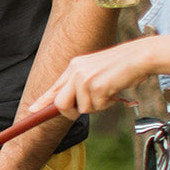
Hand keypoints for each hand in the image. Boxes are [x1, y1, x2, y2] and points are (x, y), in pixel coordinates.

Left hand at [32, 40, 151, 117]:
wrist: (137, 57)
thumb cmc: (120, 66)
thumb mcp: (94, 71)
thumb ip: (80, 84)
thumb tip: (70, 104)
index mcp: (74, 66)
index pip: (54, 87)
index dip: (42, 101)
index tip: (32, 110)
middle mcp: (75, 71)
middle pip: (60, 103)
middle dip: (71, 112)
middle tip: (88, 106)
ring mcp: (84, 79)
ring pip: (82, 108)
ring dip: (97, 106)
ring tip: (108, 91)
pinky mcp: (95, 87)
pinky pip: (97, 107)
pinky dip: (107, 104)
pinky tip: (114, 90)